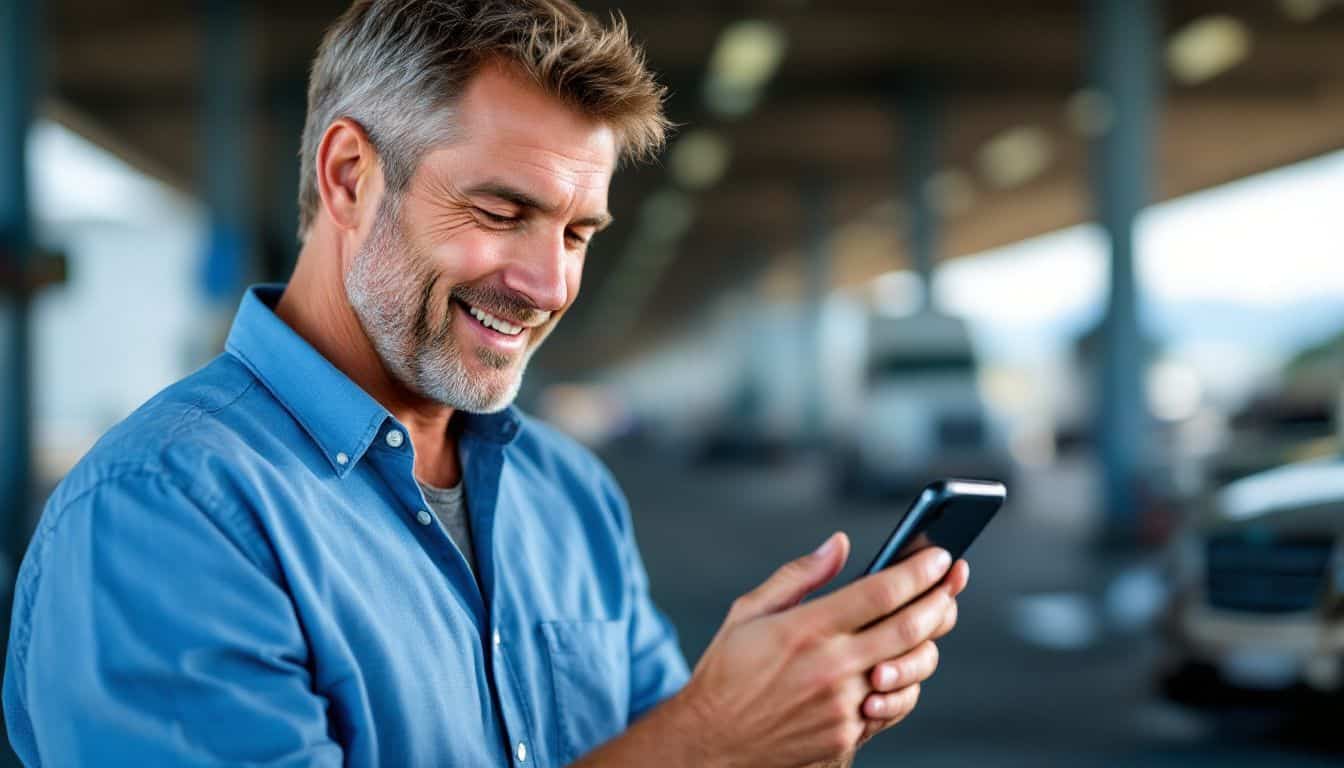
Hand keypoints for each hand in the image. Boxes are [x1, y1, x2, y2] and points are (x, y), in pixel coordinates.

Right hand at [670, 533, 965, 767]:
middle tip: (951, 582)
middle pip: (908, 629)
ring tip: (930, 623)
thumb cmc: (727, 673)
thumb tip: (838, 544)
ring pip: (909, 670)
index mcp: (806, 630)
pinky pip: (894, 706)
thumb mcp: (749, 612)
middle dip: (940, 600)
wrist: (711, 743)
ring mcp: (843, 706)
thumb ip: (799, 576)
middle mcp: (830, 668)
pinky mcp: (847, 735)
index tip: (938, 557)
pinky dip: (904, 682)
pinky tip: (899, 664)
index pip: (880, 593)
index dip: (917, 571)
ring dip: (928, 644)